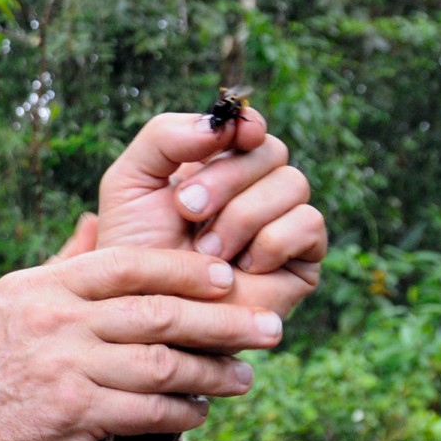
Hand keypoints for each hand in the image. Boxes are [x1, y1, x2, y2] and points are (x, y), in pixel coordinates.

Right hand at [0, 248, 283, 440]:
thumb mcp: (7, 299)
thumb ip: (60, 266)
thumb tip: (94, 224)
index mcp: (47, 288)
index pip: (131, 266)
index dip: (188, 271)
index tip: (228, 278)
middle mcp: (59, 321)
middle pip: (161, 313)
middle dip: (224, 321)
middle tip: (268, 327)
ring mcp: (67, 368)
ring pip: (164, 364)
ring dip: (213, 372)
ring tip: (243, 376)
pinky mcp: (73, 415)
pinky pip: (147, 412)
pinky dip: (181, 413)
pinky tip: (199, 412)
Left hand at [90, 110, 326, 316]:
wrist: (146, 317)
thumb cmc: (136, 253)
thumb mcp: (131, 183)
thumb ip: (163, 137)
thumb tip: (221, 123)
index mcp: (215, 167)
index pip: (248, 128)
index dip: (245, 125)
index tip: (231, 135)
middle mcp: (253, 191)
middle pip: (269, 152)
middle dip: (225, 177)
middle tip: (186, 210)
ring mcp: (280, 224)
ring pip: (292, 184)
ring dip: (242, 215)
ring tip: (207, 251)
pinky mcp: (301, 261)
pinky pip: (309, 224)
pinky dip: (272, 240)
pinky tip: (241, 267)